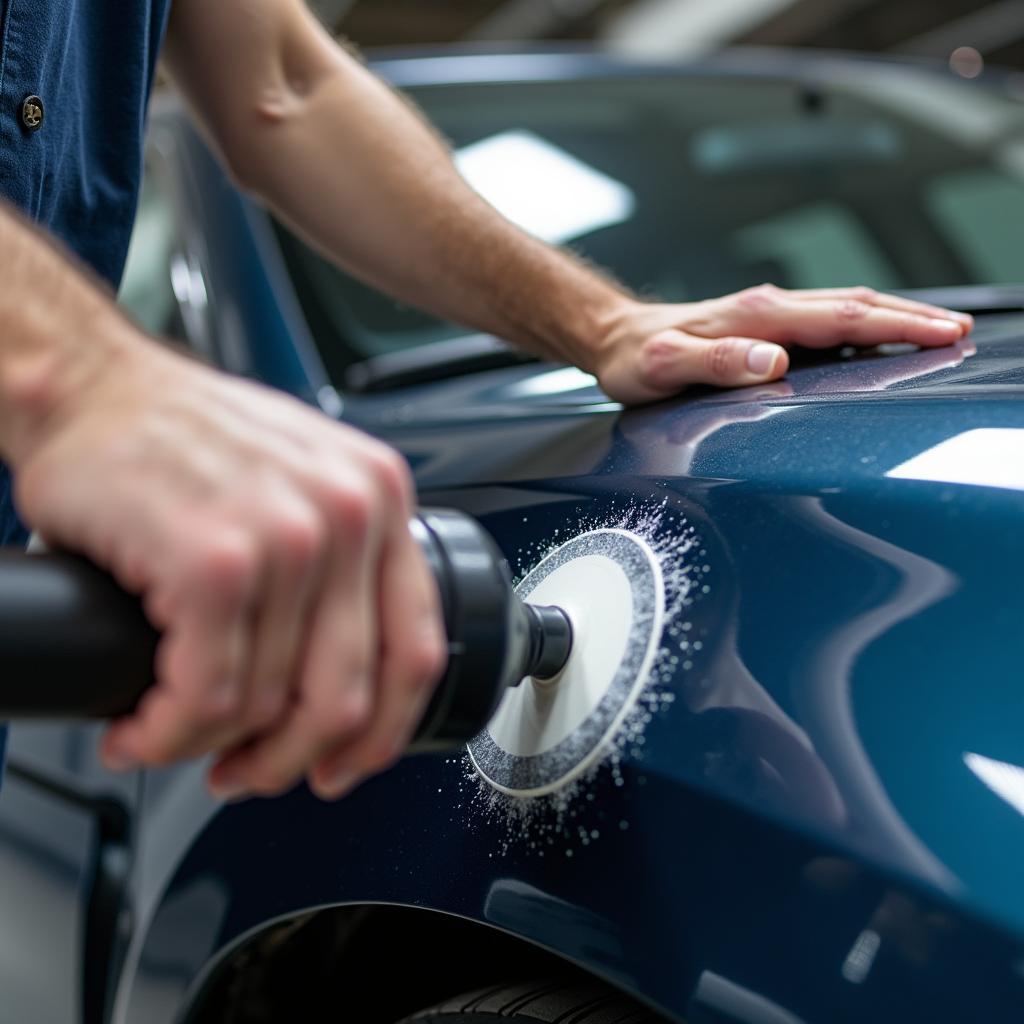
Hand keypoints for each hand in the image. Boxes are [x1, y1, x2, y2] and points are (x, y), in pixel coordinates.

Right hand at [13, 342, 445, 800]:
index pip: (415, 648)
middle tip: (247, 770)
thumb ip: (340, 560)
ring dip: (211, 747)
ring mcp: (287, 539)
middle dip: (289, 760)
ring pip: (267, 708)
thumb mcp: (299, 480)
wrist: (90, 388)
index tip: (347, 762)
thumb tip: (335, 676)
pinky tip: (142, 727)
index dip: (383, 732)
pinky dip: (169, 734)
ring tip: (172, 735)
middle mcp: (349, 514)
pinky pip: (207, 697)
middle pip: (346, 698)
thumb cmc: (182, 438)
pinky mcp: (214, 563)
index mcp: (379, 498)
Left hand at [594, 285, 973, 404]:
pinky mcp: (764, 325)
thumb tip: (773, 362)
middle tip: (960, 334)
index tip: (942, 336)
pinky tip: (878, 340)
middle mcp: (768, 308)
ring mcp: (768, 314)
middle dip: (913, 319)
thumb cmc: (635, 358)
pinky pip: (825, 321)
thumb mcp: (663, 367)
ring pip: (845, 309)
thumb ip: (715, 363)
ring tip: (937, 332)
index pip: (841, 317)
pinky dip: (863, 326)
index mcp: (755, 316)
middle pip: (856, 307)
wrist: (615, 338)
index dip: (896, 326)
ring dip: (894, 319)